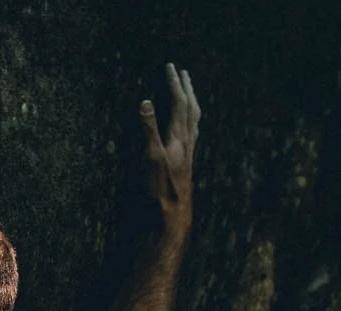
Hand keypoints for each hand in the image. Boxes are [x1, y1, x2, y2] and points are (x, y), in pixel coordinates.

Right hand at [140, 62, 200, 239]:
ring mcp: (188, 152)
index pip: (179, 102)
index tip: (169, 67)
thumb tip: (146, 102)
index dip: (174, 84)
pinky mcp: (185, 163)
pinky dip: (191, 121)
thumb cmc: (160, 188)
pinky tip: (188, 127)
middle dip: (186, 88)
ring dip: (191, 102)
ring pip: (195, 120)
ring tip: (188, 93)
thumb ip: (148, 129)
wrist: (173, 214)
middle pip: (192, 108)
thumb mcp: (151, 157)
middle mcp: (187, 141)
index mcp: (179, 136)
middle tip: (183, 73)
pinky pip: (193, 133)